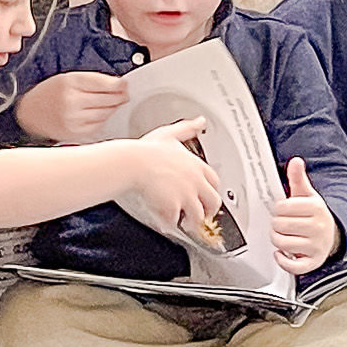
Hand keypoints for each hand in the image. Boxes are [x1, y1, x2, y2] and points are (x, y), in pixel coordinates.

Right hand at [16, 71, 127, 141]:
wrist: (30, 113)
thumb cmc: (51, 93)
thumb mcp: (69, 78)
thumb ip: (94, 80)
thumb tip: (122, 85)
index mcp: (70, 83)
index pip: (106, 84)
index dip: (120, 85)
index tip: (125, 85)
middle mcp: (71, 101)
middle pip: (109, 99)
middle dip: (119, 97)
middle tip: (122, 95)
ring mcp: (73, 119)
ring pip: (107, 113)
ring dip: (112, 108)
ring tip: (107, 103)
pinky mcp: (75, 133)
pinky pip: (99, 125)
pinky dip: (102, 119)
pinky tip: (96, 114)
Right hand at [130, 118, 220, 236]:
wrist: (131, 163)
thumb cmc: (146, 151)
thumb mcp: (170, 134)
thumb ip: (187, 129)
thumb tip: (200, 121)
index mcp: (197, 166)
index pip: (215, 182)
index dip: (211, 191)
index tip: (206, 196)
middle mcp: (196, 182)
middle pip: (213, 203)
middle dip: (207, 211)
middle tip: (197, 215)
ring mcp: (186, 196)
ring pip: (197, 217)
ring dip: (190, 222)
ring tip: (182, 222)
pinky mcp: (172, 208)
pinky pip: (175, 223)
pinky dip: (169, 224)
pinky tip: (165, 221)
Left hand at [271, 157, 337, 274]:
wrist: (332, 234)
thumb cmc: (315, 215)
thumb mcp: (307, 195)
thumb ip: (298, 178)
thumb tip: (296, 162)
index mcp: (316, 208)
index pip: (283, 207)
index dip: (278, 209)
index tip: (282, 210)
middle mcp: (318, 228)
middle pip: (280, 226)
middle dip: (276, 225)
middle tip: (282, 224)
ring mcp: (316, 246)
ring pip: (283, 244)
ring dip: (277, 241)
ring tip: (283, 236)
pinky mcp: (313, 262)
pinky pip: (294, 266)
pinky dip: (283, 261)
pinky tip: (281, 253)